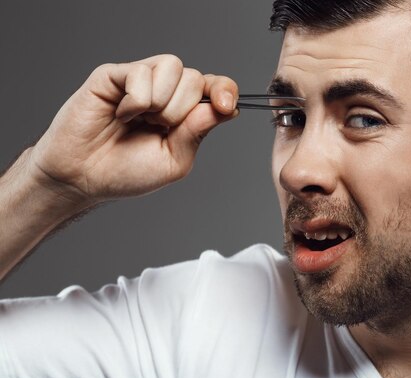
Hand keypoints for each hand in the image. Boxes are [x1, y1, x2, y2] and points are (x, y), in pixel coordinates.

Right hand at [29, 54, 238, 205]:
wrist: (84, 178)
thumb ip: (198, 132)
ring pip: (173, 66)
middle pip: (196, 78)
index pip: (215, 86)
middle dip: (182, 110)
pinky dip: (137, 101)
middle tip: (158, 129)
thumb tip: (226, 108)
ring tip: (141, 121)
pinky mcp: (113, 75)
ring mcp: (139, 80)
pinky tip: (121, 114)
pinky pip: (142, 73)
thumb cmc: (126, 171)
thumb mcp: (174, 160)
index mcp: (184, 110)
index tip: (225, 105)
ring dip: (162, 103)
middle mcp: (165, 90)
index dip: (225, 90)